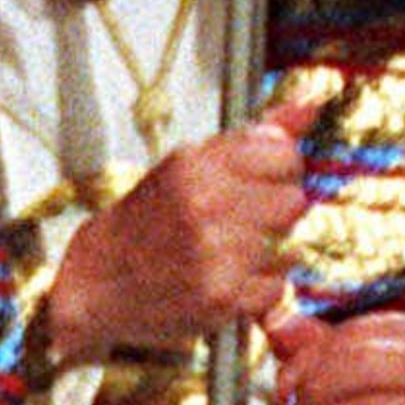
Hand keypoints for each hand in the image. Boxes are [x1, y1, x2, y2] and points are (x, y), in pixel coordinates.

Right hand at [44, 81, 321, 366]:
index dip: (278, 169)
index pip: (284, 154)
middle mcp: (206, 205)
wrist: (94, 284)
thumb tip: (310, 104)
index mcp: (195, 165)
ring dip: (267, 253)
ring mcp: (216, 255)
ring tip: (231, 254)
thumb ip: (251, 138)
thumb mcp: (186, 166)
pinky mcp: (222, 299)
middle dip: (274, 213)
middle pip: (293, 201)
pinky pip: (277, 287)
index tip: (259, 181)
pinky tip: (230, 281)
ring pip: (289, 246)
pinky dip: (258, 289)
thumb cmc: (144, 222)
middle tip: (242, 223)